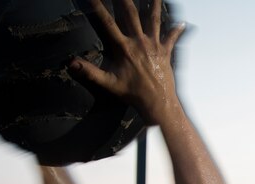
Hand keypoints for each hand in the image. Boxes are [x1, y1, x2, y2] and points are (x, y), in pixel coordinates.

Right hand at [70, 0, 185, 125]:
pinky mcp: (165, 52)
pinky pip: (172, 37)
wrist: (157, 102)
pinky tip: (182, 22)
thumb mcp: (109, 84)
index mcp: (124, 48)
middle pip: (130, 13)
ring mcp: (154, 45)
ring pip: (154, 19)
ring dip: (154, 4)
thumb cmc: (133, 93)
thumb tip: (71, 63)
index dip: (98, 8)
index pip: (107, 23)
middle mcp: (139, 42)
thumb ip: (90, 72)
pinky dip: (177, 30)